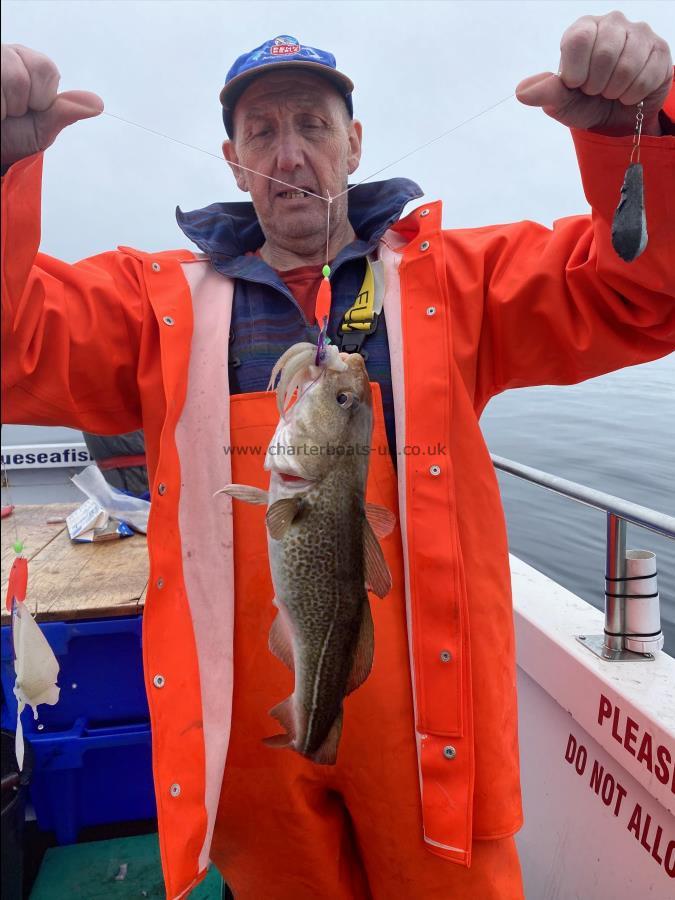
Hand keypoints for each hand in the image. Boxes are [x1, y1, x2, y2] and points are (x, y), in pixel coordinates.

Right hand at [1, 44, 102, 167]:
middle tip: (11, 112)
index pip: (45, 68)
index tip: (29, 108)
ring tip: (0, 113)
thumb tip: (97, 103)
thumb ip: (65, 112)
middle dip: (22, 101)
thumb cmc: (9, 137)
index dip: (41, 96)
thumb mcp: (41, 129)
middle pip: (29, 72)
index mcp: (24, 64)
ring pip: (12, 78)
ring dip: (5, 105)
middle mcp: (5, 57)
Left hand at [515, 11, 672, 134]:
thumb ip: (545, 93)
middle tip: (596, 90)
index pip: (579, 39)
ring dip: (615, 92)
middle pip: (605, 54)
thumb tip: (522, 92)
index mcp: (583, 30)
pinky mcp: (659, 50)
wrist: (617, 116)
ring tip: (612, 91)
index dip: (576, 72)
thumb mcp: (562, 101)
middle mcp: (612, 24)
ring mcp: (639, 34)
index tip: (577, 84)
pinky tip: (629, 92)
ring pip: (627, 67)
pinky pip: (646, 78)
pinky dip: (633, 95)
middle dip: (597, 85)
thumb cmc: (585, 102)